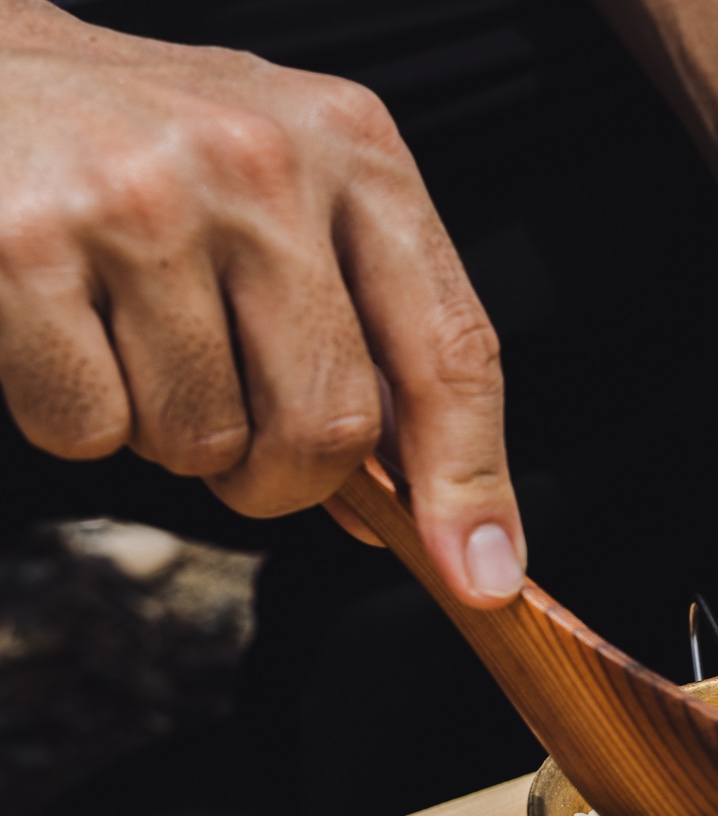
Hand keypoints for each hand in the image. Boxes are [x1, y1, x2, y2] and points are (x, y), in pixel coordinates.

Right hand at [0, 0, 523, 605]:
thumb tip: (431, 510)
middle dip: (283, 477)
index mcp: (354, 149)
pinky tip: (66, 328)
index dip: (471, 483)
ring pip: (204, 443)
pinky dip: (76, 417)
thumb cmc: (150, 150)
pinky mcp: (27, 244)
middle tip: (236, 432)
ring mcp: (143, 200)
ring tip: (137, 339)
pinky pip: (90, 429)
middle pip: (331, 426)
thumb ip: (369, 333)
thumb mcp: (292, 196)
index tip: (483, 575)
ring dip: (171, 435)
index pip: (453, 351)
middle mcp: (263, 164)